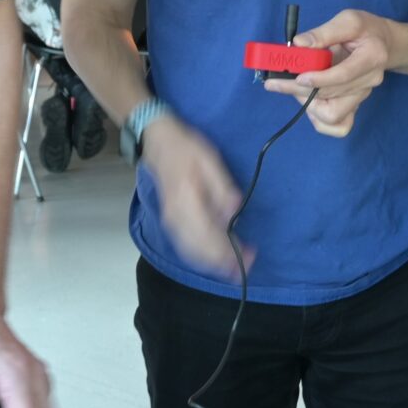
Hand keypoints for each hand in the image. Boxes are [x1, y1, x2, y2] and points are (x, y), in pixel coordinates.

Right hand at [142, 117, 244, 276]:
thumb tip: (234, 214)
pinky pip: (186, 247)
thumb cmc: (186, 148)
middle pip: (201, 251)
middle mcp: (176, 217)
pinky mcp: (171, 221)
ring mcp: (171, 221)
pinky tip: (216, 258)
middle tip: (247, 266)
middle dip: (224, 264)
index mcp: (187, 201)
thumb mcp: (211, 160)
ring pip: (192, 253)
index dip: (230, 253)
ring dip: (214, 264)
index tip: (249, 258)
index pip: (210, 237)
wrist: (157, 141)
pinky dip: (202, 257)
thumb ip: (222, 189)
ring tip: (234, 267)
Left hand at [262, 8, 394, 137]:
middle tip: (276, 82)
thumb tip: (298, 44)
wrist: (385, 44)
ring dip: (308, 105)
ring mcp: (362, 96)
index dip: (318, 79)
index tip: (296, 77)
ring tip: (295, 88)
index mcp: (372, 58)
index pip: (343, 75)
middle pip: (332, 96)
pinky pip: (339, 126)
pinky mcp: (355, 105)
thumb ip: (323, 32)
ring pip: (332, 116)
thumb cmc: (366, 29)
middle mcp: (369, 81)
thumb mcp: (348, 20)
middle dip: (300, 91)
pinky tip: (310, 103)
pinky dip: (320, 119)